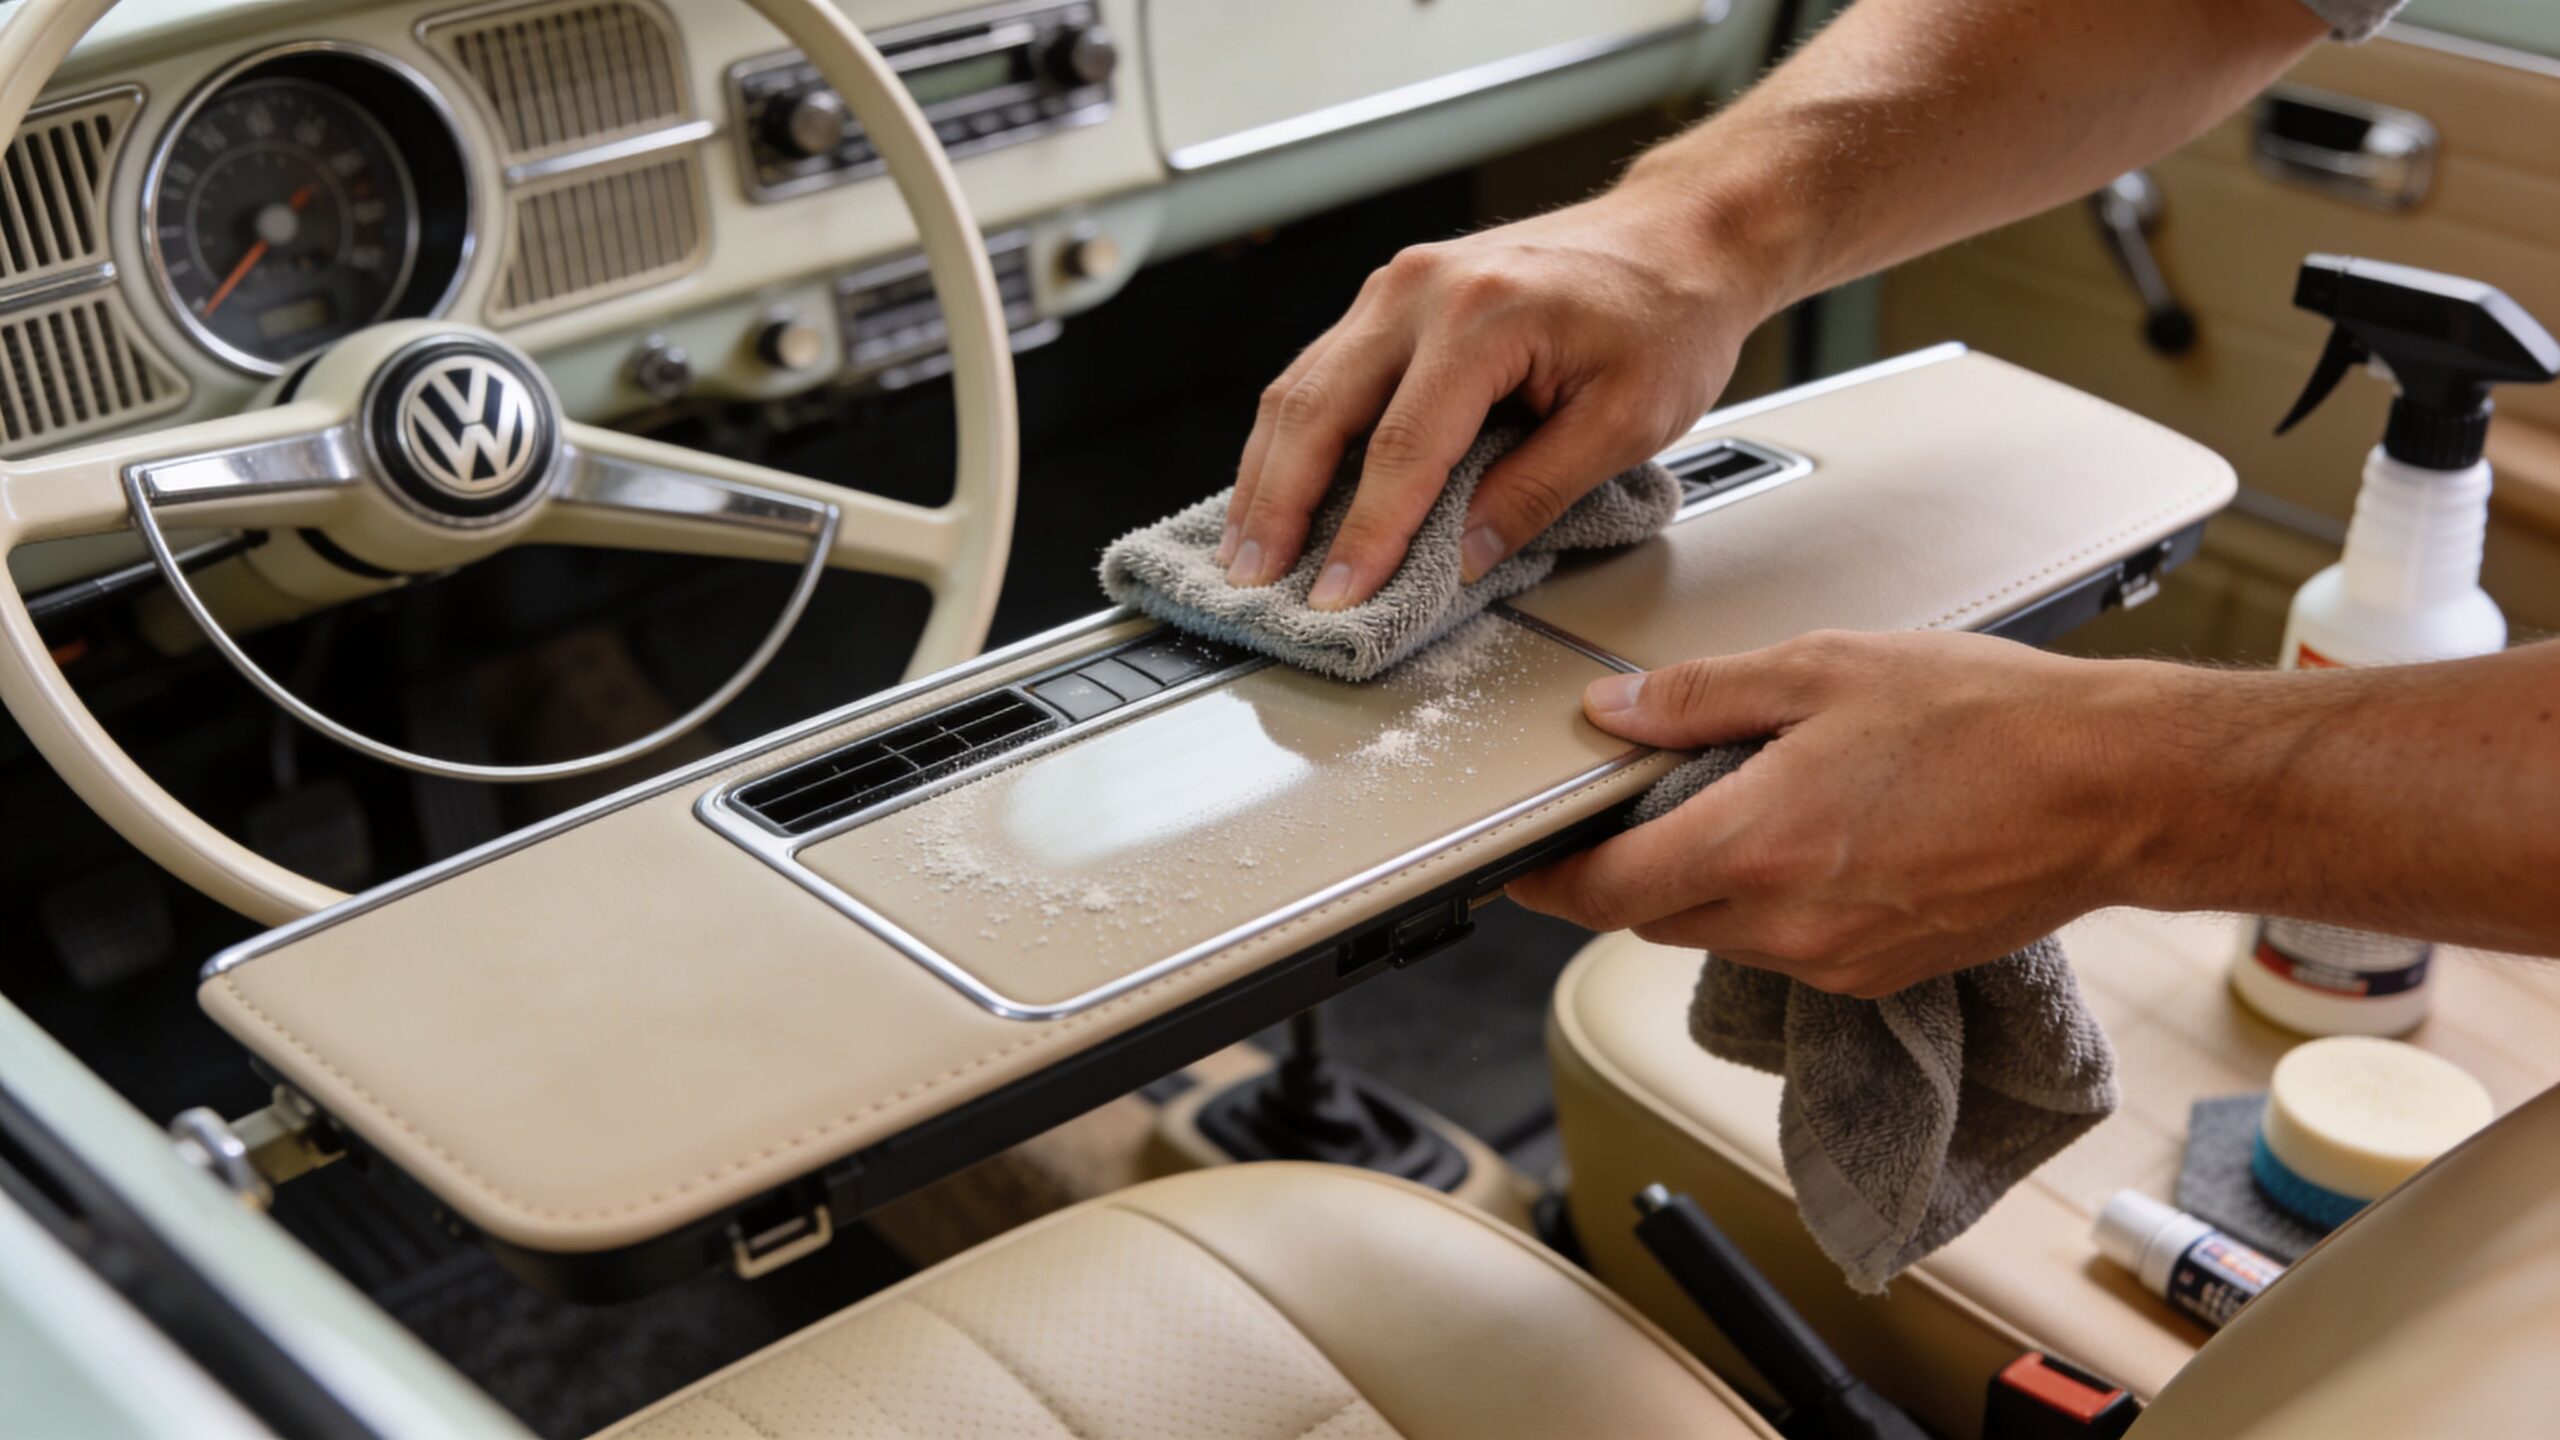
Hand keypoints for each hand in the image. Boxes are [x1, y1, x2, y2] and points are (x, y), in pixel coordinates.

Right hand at [1219, 182, 1775, 609]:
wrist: (1682, 234)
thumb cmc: (1666, 314)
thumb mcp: (1627, 420)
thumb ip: (1538, 491)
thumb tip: (1464, 555)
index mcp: (1485, 315)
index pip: (1402, 448)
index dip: (1366, 533)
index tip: (1341, 595)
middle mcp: (1423, 289)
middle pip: (1319, 409)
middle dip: (1278, 505)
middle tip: (1253, 579)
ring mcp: (1399, 286)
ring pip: (1302, 386)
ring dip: (1268, 473)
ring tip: (1248, 547)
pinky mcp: (1394, 297)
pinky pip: (1321, 369)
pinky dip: (1292, 435)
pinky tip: (1277, 485)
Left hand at [1509, 630, 2164, 996]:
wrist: (2116, 790)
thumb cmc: (1994, 721)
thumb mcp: (1826, 669)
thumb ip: (1701, 696)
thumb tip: (1614, 711)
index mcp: (1759, 845)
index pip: (1604, 892)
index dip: (1546, 880)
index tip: (1518, 861)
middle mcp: (1788, 922)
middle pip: (1651, 918)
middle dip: (1626, 869)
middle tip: (1636, 802)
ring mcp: (1836, 961)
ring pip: (1716, 933)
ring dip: (1702, 882)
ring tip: (1748, 802)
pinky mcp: (1878, 975)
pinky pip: (1784, 947)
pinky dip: (1769, 902)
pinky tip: (1816, 836)